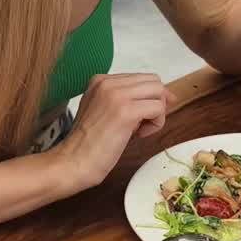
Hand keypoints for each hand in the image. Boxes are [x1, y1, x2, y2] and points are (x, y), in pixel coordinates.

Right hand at [54, 74, 174, 190]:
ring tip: (140, 130)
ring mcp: (116, 95)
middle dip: (156, 103)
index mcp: (100, 80)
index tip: (145, 116)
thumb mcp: (105, 110)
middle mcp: (108, 82)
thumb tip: (166, 96)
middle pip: (154, 82)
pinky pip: (158, 109)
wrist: (73, 161)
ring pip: (158, 92)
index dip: (150, 98)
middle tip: (143, 124)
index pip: (142, 78)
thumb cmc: (90, 143)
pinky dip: (156, 124)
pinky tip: (139, 135)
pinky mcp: (126, 111)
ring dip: (157, 113)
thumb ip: (127, 99)